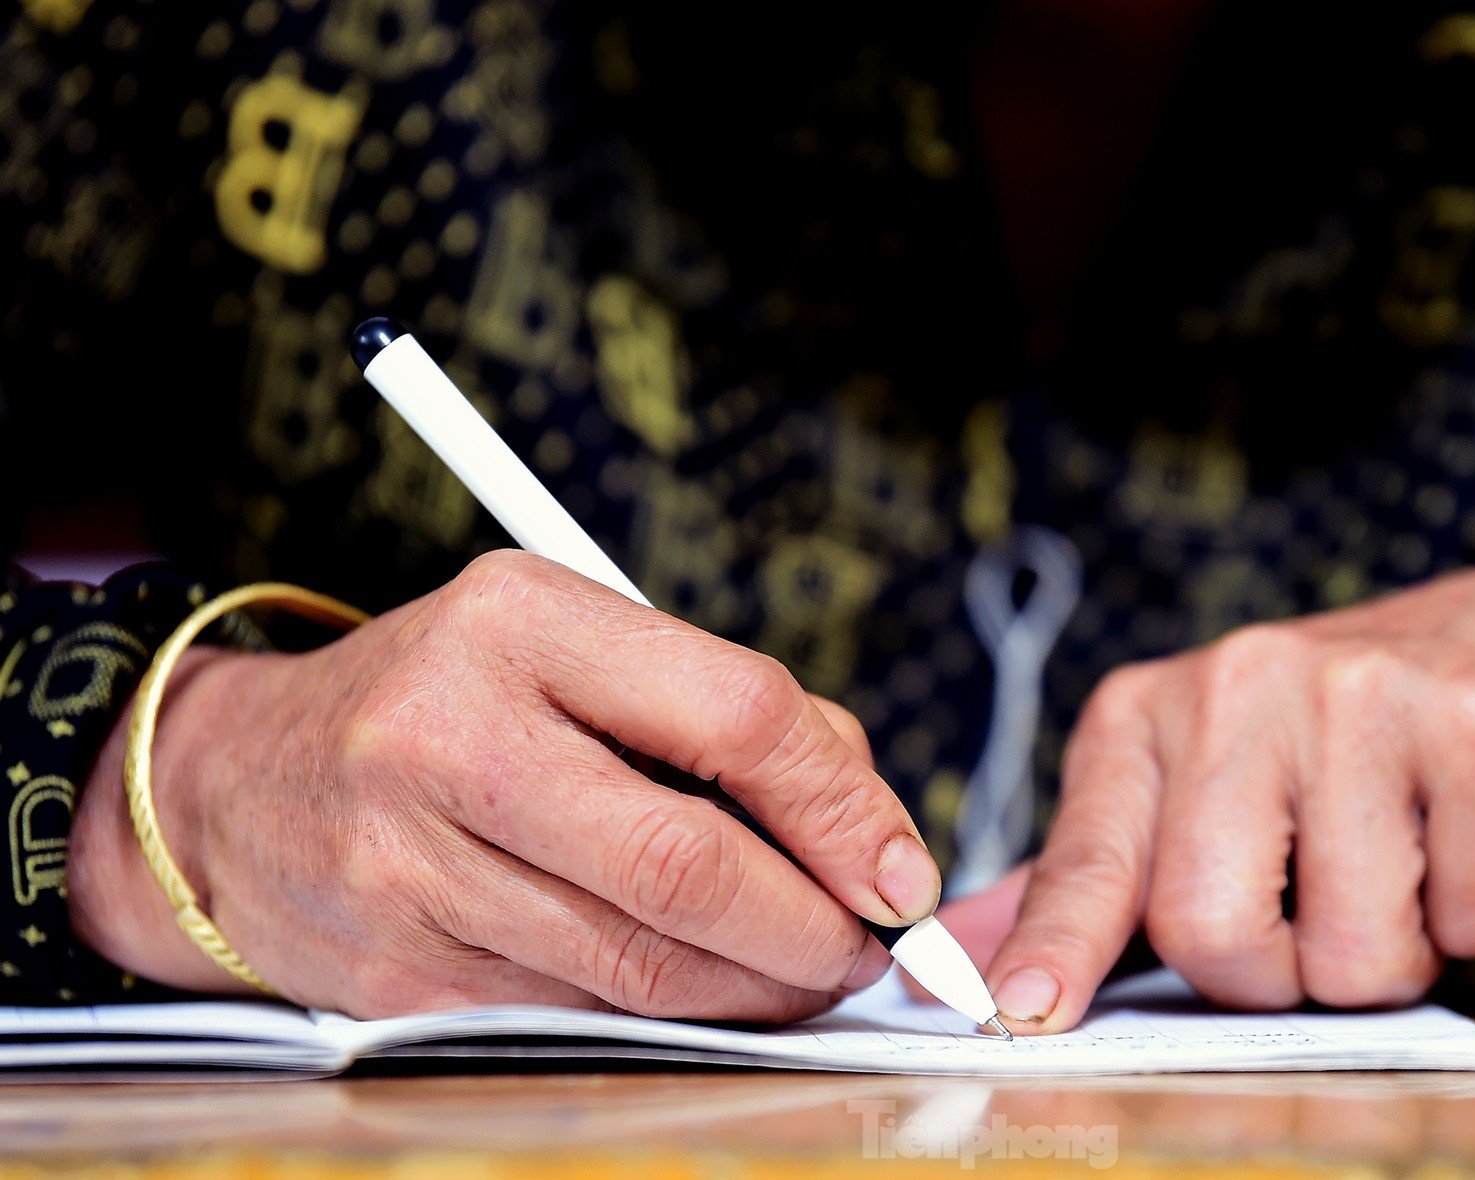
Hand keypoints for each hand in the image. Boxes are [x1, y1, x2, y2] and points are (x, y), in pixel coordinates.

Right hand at [67, 550, 937, 1020]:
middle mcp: (456, 737)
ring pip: (642, 964)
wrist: (235, 789)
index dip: (844, 807)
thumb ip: (725, 713)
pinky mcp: (399, 975)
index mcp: (523, 622)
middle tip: (866, 948)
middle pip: (690, 863)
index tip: (898, 870)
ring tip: (806, 974)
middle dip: (812, 927)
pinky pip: (580, 1015)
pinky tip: (704, 994)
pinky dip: (669, 1016)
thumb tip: (872, 834)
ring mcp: (414, 866)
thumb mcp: (574, 644)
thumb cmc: (449, 701)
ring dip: (757, 988)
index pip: (737, 715)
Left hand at [933, 532, 1474, 1030]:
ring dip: (1391, 953)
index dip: (1059, 946)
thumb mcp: (1193, 778)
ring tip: (1401, 865)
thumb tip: (970, 951)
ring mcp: (1360, 695)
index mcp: (1146, 715)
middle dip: (1276, 975)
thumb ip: (1095, 872)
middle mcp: (1237, 685)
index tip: (1027, 1010)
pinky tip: (1469, 838)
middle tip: (1315, 910)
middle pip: (1212, 934)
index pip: (1090, 860)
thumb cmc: (1338, 738)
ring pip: (1350, 955)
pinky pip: (1471, 919)